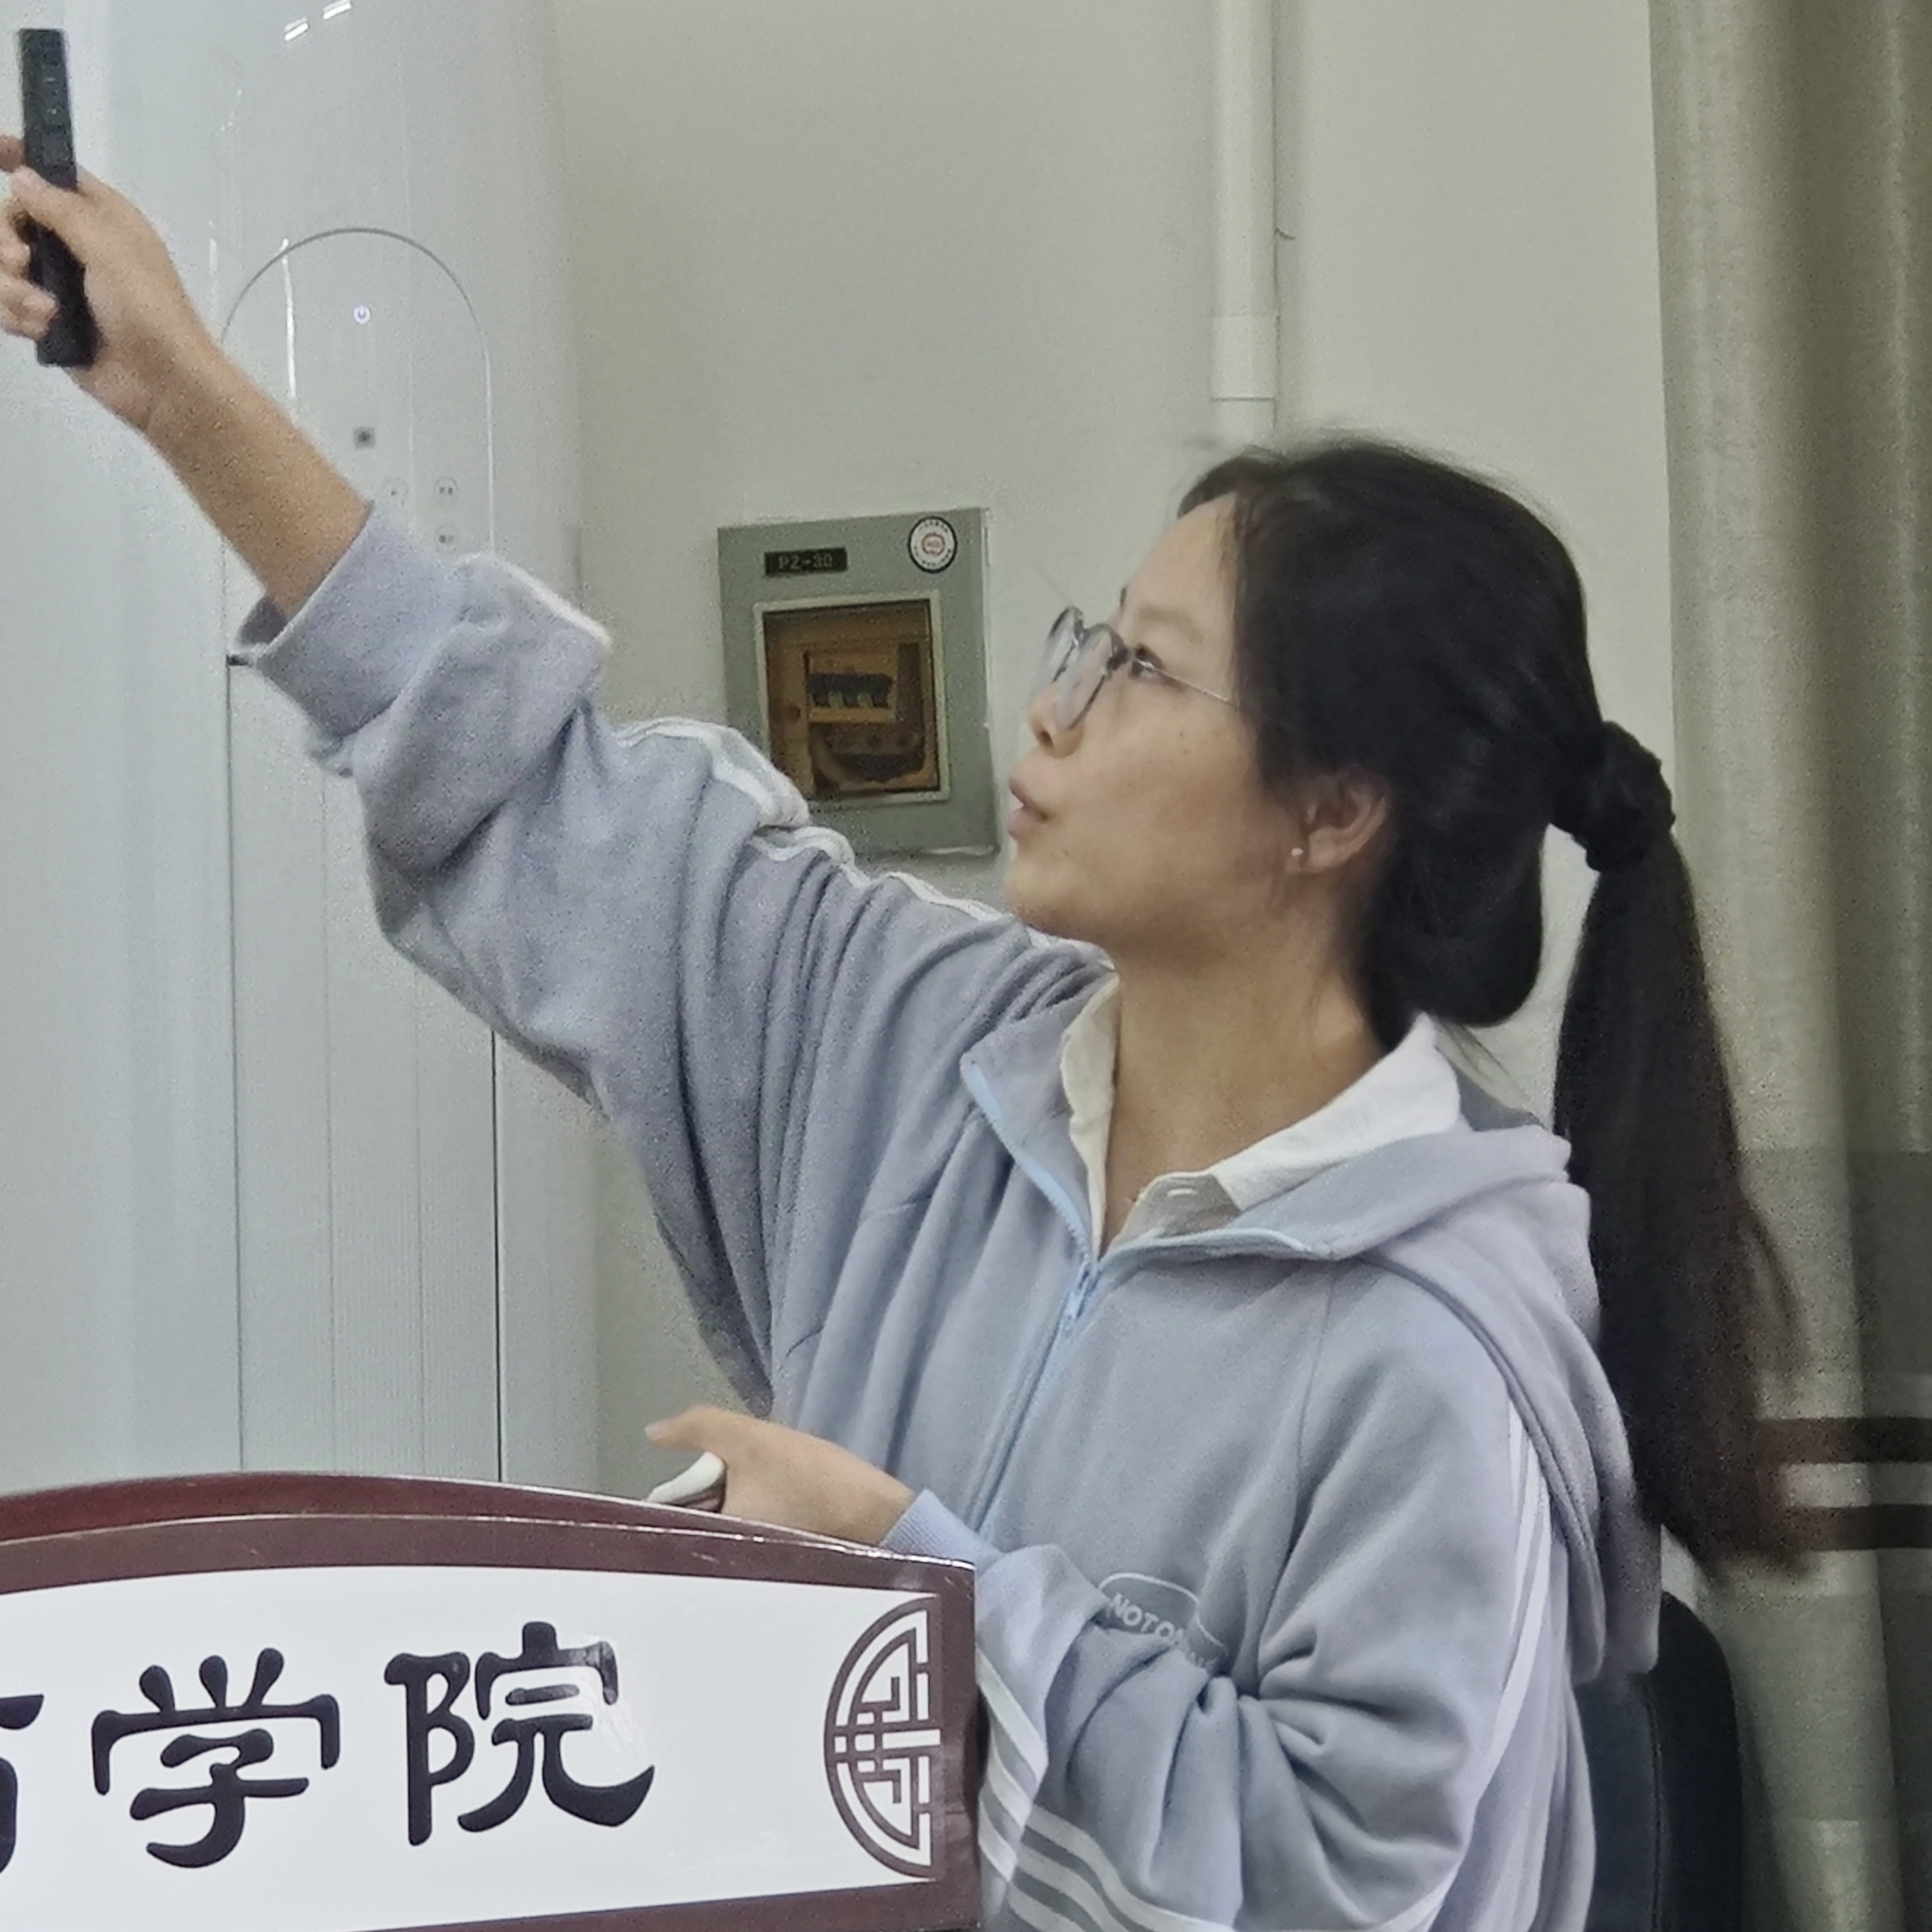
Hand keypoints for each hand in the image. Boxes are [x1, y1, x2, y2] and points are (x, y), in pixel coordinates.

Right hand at [0, 132, 221, 434]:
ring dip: (13, 289)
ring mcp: (61, 284)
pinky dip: (18, 316)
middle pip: (12, 221)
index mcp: (101, 217)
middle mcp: (77, 245)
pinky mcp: (49, 320)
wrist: (163, 384)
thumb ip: (62, 211)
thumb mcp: (110, 250)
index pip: (53, 175)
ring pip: (4, 267)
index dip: (20, 159)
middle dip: (6, 242)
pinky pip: (8, 305)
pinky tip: (43, 330)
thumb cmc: (147, 311)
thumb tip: (23, 177)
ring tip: (46, 311)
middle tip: (22, 263)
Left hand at [646, 1408, 915, 1546]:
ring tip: (751, 1483)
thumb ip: (699, 1428)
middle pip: (695, 1525)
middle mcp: (721, 1569)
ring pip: (723, 1530)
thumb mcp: (750, 1439)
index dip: (674, 1493)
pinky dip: (752, 1517)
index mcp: (706, 1544)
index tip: (691, 1475)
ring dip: (730, 1507)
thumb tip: (652, 1431)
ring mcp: (750, 1571)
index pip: (665, 1522)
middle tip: (729, 1473)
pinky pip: (747, 1537)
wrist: (875, 1515)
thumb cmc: (810, 1480)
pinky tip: (770, 1500)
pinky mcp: (777, 1566)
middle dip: (706, 1498)